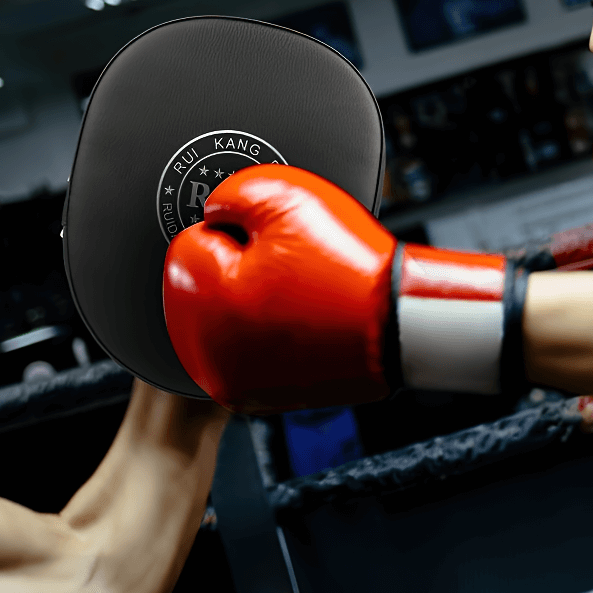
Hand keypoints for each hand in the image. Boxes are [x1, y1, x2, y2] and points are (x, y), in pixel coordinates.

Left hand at [163, 165, 523, 412]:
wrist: (401, 326)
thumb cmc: (349, 267)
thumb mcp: (287, 196)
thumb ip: (231, 195)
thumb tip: (213, 211)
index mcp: (201, 300)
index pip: (192, 243)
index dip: (236, 231)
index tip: (272, 239)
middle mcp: (204, 351)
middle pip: (199, 285)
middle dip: (235, 268)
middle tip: (287, 266)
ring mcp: (227, 380)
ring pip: (216, 319)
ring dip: (243, 303)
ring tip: (294, 295)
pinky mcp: (251, 396)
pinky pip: (239, 350)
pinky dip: (259, 335)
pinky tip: (295, 323)